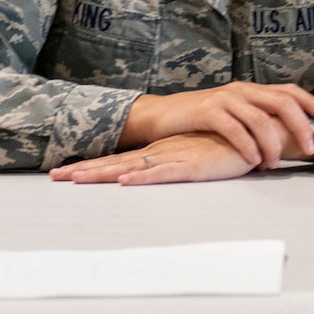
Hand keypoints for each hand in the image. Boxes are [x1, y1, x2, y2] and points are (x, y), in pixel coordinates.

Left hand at [52, 133, 256, 185]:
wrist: (260, 133)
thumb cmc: (231, 145)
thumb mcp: (199, 154)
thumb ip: (180, 161)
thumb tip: (160, 171)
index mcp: (163, 150)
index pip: (121, 159)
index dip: (93, 166)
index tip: (66, 172)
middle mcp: (163, 151)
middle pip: (117, 163)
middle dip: (85, 170)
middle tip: (53, 176)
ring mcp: (177, 157)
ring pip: (132, 168)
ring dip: (104, 174)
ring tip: (76, 179)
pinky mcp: (195, 166)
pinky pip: (165, 173)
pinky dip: (144, 178)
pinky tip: (127, 181)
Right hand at [118, 82, 313, 168]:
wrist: (161, 115)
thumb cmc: (201, 121)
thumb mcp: (234, 115)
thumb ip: (257, 120)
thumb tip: (287, 138)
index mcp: (252, 90)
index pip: (289, 91)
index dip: (311, 104)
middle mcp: (242, 90)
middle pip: (282, 102)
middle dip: (301, 126)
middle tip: (310, 148)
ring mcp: (224, 99)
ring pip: (260, 118)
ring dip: (272, 144)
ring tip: (274, 164)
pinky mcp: (207, 111)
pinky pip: (234, 128)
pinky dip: (248, 145)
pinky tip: (253, 160)